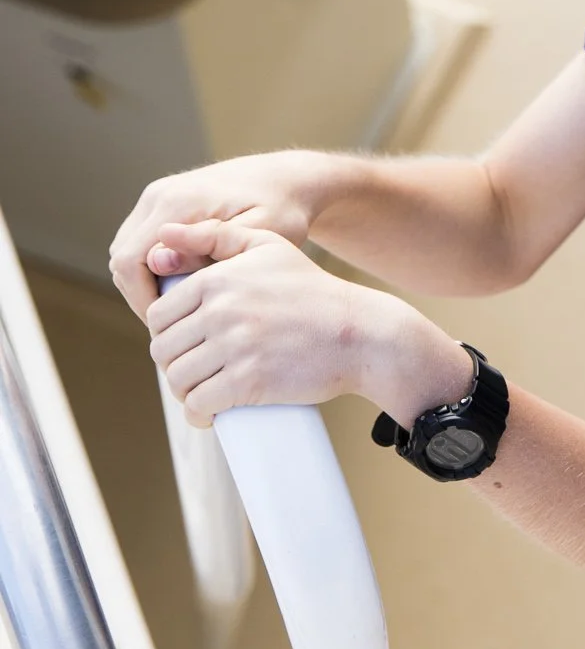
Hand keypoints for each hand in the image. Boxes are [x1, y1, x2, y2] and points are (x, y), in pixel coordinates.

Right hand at [110, 152, 341, 320]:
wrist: (288, 178)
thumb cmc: (282, 210)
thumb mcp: (257, 234)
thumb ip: (208, 250)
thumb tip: (156, 263)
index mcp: (177, 203)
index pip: (129, 263)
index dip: (144, 302)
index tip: (173, 327)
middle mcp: (159, 195)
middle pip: (121, 259)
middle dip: (142, 296)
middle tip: (176, 324)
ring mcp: (157, 195)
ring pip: (125, 251)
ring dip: (143, 283)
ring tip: (180, 307)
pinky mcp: (162, 200)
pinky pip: (138, 241)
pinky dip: (149, 267)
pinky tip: (180, 286)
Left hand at [146, 219, 471, 427]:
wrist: (360, 333)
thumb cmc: (312, 290)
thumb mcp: (268, 245)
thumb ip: (214, 235)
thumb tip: (162, 234)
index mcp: (217, 279)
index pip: (159, 315)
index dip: (167, 334)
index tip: (185, 344)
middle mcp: (221, 310)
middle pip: (164, 350)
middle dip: (174, 364)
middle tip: (195, 370)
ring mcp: (235, 346)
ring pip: (178, 380)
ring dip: (185, 392)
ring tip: (201, 391)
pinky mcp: (249, 381)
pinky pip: (200, 404)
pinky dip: (198, 414)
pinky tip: (208, 414)